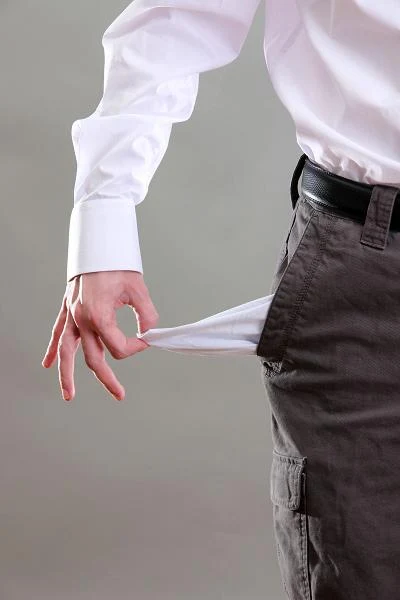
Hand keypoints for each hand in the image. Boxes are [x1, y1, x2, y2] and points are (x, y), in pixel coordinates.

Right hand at [41, 271, 158, 401]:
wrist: (98, 244)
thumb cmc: (117, 264)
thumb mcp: (139, 290)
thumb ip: (147, 315)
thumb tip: (150, 332)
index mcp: (99, 315)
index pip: (118, 347)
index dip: (137, 347)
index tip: (147, 337)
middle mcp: (81, 319)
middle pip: (93, 358)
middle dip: (107, 379)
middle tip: (120, 395)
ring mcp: (72, 314)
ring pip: (66, 351)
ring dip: (67, 375)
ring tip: (69, 395)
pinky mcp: (68, 308)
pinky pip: (58, 333)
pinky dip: (52, 350)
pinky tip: (47, 364)